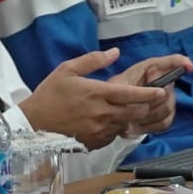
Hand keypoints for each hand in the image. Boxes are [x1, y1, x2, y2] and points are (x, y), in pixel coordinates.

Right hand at [20, 48, 170, 148]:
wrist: (32, 123)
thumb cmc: (49, 94)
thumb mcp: (66, 70)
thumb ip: (92, 60)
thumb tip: (115, 52)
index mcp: (97, 93)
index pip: (132, 94)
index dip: (149, 93)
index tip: (160, 91)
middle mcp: (102, 112)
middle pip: (136, 111)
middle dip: (145, 106)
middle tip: (147, 101)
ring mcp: (99, 129)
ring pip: (126, 124)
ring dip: (129, 117)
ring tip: (124, 110)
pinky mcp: (95, 141)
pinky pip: (114, 135)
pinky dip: (115, 128)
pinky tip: (107, 122)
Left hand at [108, 53, 191, 136]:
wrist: (102, 112)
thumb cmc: (106, 94)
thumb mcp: (113, 86)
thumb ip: (130, 83)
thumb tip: (153, 77)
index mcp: (148, 70)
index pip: (170, 62)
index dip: (180, 62)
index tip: (188, 67)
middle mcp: (160, 83)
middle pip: (167, 92)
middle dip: (149, 103)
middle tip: (132, 109)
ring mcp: (164, 99)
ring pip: (166, 108)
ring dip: (146, 117)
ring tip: (128, 121)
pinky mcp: (163, 115)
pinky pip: (164, 122)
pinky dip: (149, 127)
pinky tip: (134, 128)